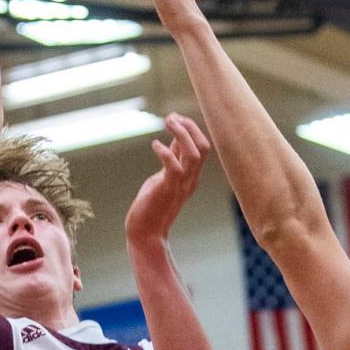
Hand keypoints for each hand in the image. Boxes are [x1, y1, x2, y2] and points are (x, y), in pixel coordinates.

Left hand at [125, 113, 209, 243]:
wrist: (146, 232)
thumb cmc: (152, 205)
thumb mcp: (164, 177)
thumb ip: (172, 160)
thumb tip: (173, 140)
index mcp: (191, 176)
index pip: (202, 147)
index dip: (191, 129)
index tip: (175, 118)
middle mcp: (191, 179)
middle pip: (203, 148)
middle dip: (190, 127)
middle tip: (172, 117)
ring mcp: (181, 185)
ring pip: (193, 155)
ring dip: (181, 134)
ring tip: (167, 122)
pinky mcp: (167, 190)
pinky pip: (174, 167)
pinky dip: (165, 152)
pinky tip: (154, 145)